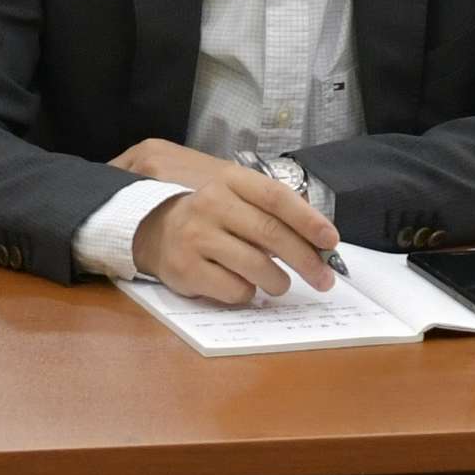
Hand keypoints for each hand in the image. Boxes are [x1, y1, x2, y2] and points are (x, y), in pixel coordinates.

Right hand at [117, 144, 339, 305]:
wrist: (142, 225)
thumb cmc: (200, 211)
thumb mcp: (231, 193)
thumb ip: (267, 206)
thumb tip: (314, 233)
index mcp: (229, 181)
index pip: (276, 198)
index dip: (308, 220)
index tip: (331, 241)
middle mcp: (211, 204)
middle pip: (271, 235)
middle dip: (306, 260)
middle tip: (324, 278)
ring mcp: (196, 236)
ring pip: (256, 267)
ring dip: (278, 282)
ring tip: (280, 285)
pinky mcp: (184, 268)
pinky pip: (233, 289)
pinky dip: (247, 293)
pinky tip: (244, 287)